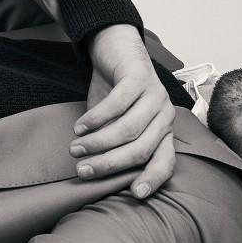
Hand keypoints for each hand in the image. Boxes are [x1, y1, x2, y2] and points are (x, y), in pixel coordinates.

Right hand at [71, 24, 176, 197]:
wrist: (115, 48)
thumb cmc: (114, 93)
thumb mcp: (115, 124)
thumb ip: (112, 146)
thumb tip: (94, 172)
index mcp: (163, 131)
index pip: (165, 162)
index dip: (153, 179)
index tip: (135, 194)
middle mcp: (164, 115)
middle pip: (141, 149)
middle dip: (110, 164)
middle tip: (83, 170)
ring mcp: (155, 95)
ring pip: (129, 130)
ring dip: (99, 142)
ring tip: (75, 147)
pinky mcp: (140, 77)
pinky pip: (118, 104)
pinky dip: (96, 118)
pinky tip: (80, 126)